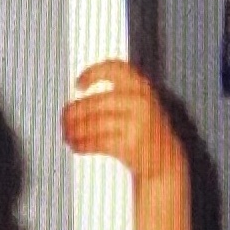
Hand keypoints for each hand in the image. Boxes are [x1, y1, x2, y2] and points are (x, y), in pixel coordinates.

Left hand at [63, 61, 182, 187]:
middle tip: (64, 119)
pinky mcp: (129, 145)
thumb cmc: (145, 131)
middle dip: (73, 113)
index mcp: (141, 87)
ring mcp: (135, 124)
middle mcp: (139, 102)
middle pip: (94, 103)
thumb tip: (78, 98)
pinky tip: (77, 146)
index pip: (114, 68)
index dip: (92, 73)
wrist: (165, 160)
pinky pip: (96, 142)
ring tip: (67, 134)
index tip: (78, 85)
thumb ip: (117, 94)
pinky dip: (82, 145)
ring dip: (74, 131)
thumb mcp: (140, 104)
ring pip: (92, 124)